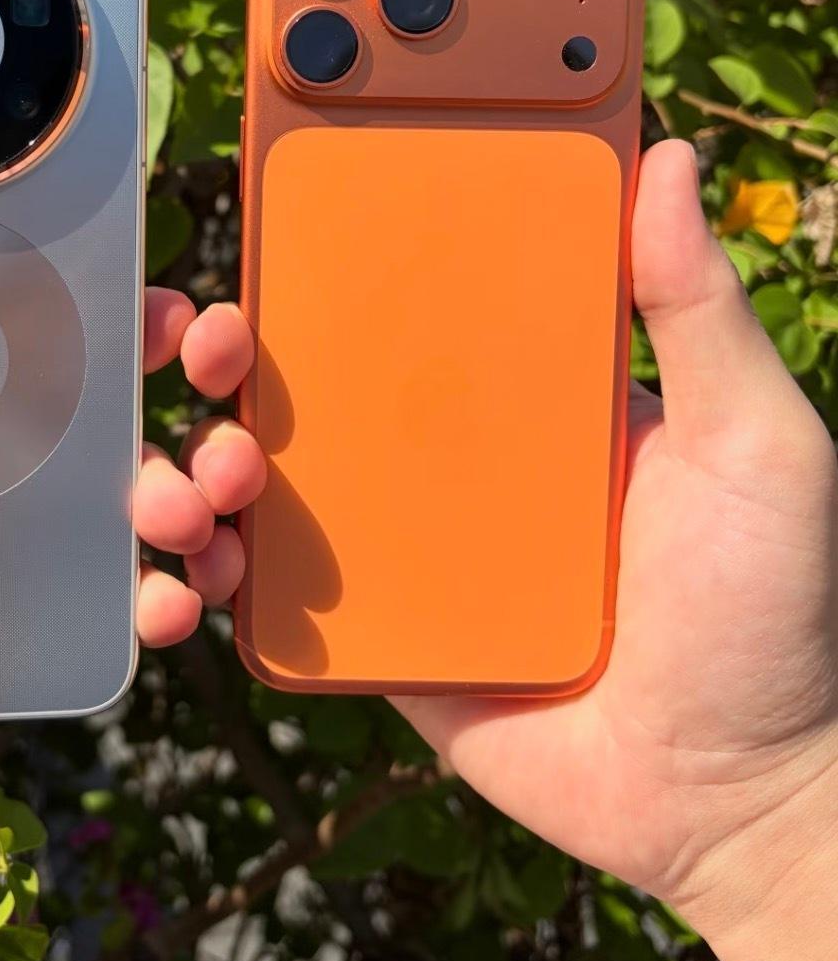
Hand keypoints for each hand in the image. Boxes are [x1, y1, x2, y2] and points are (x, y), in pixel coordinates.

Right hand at [217, 139, 836, 960]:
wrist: (733, 800)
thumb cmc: (770, 610)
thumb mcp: (755, 441)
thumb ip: (699, 310)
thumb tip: (671, 160)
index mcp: (518, 395)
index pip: (403, 305)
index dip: (324, 262)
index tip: (271, 223)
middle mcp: (444, 462)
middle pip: (303, 390)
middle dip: (227, 358)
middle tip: (211, 348)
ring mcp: (399, 553)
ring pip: (262, 492)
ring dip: (196, 469)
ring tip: (204, 487)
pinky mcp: (370, 644)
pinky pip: (271, 603)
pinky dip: (207, 585)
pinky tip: (191, 582)